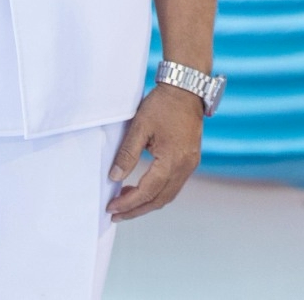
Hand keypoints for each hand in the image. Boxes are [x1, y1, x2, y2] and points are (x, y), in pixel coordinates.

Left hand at [107, 83, 203, 219]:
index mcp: (173, 159)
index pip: (148, 191)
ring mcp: (191, 163)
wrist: (187, 89)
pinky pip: (174, 185)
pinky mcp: (191, 159)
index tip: (111, 207)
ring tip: (126, 202)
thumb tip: (115, 178)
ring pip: (168, 195)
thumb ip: (127, 154)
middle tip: (116, 214)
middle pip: (160, 199)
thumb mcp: (140, 127)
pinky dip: (158, 192)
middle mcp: (185, 166)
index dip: (128, 203)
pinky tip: (143, 187)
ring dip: (147, 202)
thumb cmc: (163, 104)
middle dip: (136, 210)